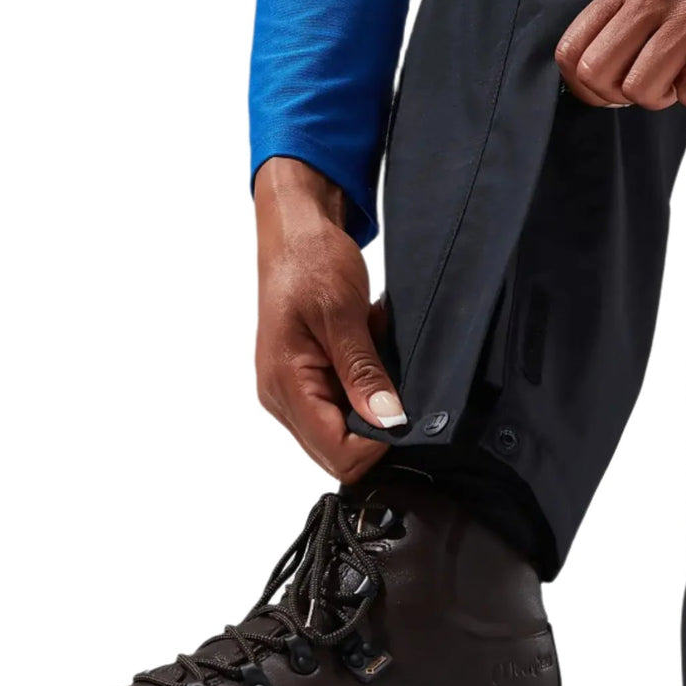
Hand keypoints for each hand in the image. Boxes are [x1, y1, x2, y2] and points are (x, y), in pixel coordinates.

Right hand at [254, 157, 405, 482]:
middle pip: (338, 451)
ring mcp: (291, 391)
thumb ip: (363, 370)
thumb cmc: (310, 261)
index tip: (403, 407)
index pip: (337, 452)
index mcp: (285, 385)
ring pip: (343, 431)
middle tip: (391, 378)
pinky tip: (368, 352)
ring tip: (375, 357)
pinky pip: (342, 405)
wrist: (295, 232)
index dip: (377, 441)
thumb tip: (388, 419)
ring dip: (371, 402)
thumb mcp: (343, 313)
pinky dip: (364, 385)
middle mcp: (282, 397)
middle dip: (375, 424)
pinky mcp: (305, 380)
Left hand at [555, 0, 685, 109]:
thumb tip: (592, 82)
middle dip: (617, 96)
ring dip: (660, 98)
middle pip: (598, 73)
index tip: (610, 89)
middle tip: (646, 87)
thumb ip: (621, 26)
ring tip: (681, 77)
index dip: (584, 86)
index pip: (571, 50)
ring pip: (640, 89)